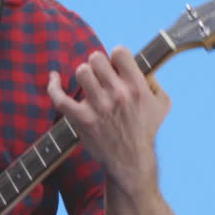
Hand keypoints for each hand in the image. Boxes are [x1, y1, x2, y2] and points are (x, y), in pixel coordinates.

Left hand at [46, 46, 171, 191]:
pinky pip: (59, 96)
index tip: (116, 67)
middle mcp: (118, 94)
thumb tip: (138, 65)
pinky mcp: (82, 119)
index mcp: (137, 87)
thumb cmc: (145, 130)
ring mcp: (98, 106)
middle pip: (96, 58)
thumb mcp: (161, 104)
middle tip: (101, 77)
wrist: (131, 162)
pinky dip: (53, 85)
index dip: (116, 56)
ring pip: (81, 72)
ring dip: (83, 75)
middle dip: (97, 64)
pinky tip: (54, 78)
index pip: (120, 51)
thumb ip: (153, 80)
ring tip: (89, 84)